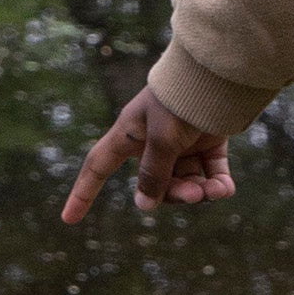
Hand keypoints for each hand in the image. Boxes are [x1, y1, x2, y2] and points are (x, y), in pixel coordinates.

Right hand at [61, 84, 235, 223]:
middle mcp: (154, 140)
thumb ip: (153, 173)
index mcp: (131, 132)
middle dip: (174, 193)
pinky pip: (211, 172)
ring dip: (199, 190)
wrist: (220, 75)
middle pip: (155, 183)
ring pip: (186, 180)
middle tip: (193, 195)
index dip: (83, 192)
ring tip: (213, 191)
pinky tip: (225, 188)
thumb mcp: (163, 139)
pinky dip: (218, 183)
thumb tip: (144, 204)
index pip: (98, 166)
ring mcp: (183, 141)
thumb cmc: (182, 102)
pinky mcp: (210, 140)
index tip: (69, 219)